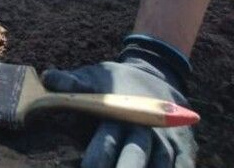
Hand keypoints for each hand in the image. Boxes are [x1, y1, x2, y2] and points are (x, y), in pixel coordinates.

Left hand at [42, 38, 195, 167]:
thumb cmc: (115, 83)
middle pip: (135, 157)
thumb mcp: (94, 77)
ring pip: (161, 166)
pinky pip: (184, 167)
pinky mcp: (186, 148)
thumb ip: (72, 82)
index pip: (108, 139)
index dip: (98, 157)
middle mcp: (146, 129)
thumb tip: (48, 77)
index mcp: (120, 113)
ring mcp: (168, 140)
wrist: (157, 75)